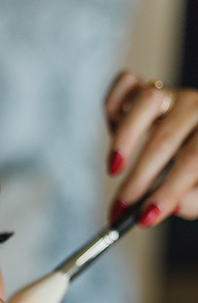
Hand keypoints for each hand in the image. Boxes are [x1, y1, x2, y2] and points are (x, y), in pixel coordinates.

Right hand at [104, 70, 197, 225]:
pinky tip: (114, 133)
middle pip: (164, 139)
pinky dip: (113, 106)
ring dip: (124, 138)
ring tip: (113, 169)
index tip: (146, 218)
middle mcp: (195, 106)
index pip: (192, 161)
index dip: (167, 192)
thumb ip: (195, 200)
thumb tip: (174, 205)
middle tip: (122, 208)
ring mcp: (171, 93)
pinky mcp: (147, 86)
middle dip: (138, 179)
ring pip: (146, 100)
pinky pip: (125, 84)